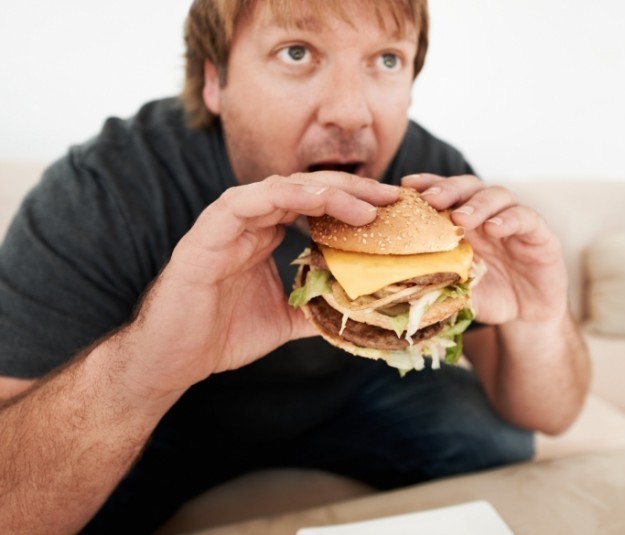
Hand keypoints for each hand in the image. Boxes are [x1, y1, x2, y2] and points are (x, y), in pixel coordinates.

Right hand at [123, 173, 398, 393]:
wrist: (172, 358)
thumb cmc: (221, 334)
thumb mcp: (284, 319)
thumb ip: (315, 304)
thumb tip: (358, 308)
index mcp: (266, 234)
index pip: (316, 204)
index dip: (355, 201)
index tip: (392, 210)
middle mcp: (250, 222)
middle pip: (306, 188)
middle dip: (352, 188)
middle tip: (392, 197)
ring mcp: (227, 224)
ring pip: (281, 188)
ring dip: (326, 192)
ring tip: (366, 206)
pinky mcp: (206, 234)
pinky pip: (243, 202)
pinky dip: (281, 197)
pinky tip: (317, 202)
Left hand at [403, 174, 567, 325]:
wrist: (526, 316)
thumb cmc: (487, 296)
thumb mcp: (457, 287)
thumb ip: (437, 277)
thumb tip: (401, 278)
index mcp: (464, 221)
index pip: (445, 193)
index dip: (427, 185)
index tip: (406, 186)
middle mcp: (488, 214)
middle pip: (468, 187)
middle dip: (448, 190)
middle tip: (431, 200)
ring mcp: (515, 221)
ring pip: (497, 196)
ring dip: (477, 205)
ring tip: (460, 219)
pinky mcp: (540, 234)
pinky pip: (526, 218)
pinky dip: (509, 220)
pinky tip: (494, 228)